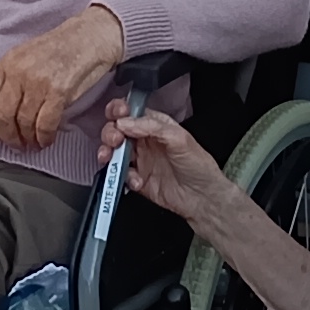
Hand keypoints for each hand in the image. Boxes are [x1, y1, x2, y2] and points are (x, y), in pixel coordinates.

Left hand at [0, 3, 126, 149]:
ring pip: (22, 122)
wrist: (92, 36)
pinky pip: (44, 124)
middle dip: (7, 136)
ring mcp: (38, 81)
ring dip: (27, 139)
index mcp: (8, 61)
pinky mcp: (59, 92)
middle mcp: (19, 71)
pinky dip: (44, 137)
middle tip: (15, 144)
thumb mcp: (26, 55)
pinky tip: (46, 140)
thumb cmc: (62, 47)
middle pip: (1, 115)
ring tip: (32, 144)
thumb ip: (11, 78)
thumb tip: (0, 110)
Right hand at [103, 97, 228, 228]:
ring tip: (110, 159)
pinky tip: (137, 181)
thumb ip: (151, 126)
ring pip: (113, 152)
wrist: (202, 197)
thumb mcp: (179, 138)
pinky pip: (120, 176)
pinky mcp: (136, 180)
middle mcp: (145, 141)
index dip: (119, 111)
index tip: (116, 117)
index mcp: (156, 126)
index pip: (131, 113)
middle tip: (115, 140)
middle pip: (116, 131)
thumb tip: (125, 122)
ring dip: (108, 154)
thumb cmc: (198, 165)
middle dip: (110, 133)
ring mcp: (140, 161)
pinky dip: (123, 178)